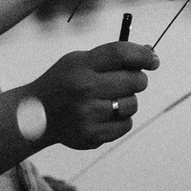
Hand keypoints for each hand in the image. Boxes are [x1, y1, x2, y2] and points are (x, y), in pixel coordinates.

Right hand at [31, 39, 158, 146]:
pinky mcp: (91, 136)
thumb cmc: (66, 82)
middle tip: (127, 81)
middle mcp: (84, 89)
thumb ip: (113, 57)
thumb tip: (150, 54)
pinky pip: (126, 125)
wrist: (37, 115)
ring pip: (133, 104)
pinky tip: (103, 115)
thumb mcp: (80, 61)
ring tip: (108, 100)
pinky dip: (120, 120)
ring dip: (127, 101)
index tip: (154, 60)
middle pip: (135, 80)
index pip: (121, 54)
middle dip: (137, 79)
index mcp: (80, 65)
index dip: (143, 55)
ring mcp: (87, 115)